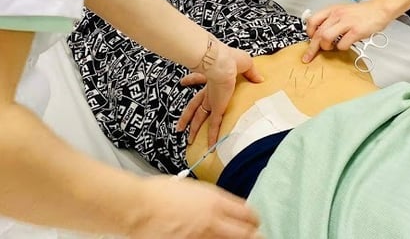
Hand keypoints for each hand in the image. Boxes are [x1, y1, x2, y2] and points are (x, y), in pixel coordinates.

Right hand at [128, 176, 262, 238]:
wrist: (138, 208)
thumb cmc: (162, 193)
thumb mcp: (196, 189)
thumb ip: (216, 200)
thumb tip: (231, 209)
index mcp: (215, 201)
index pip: (247, 213)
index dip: (255, 220)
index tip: (256, 222)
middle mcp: (212, 221)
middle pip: (245, 234)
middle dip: (254, 236)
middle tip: (258, 236)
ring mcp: (200, 238)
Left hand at [177, 44, 262, 146]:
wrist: (225, 63)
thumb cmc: (233, 60)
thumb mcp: (246, 64)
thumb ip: (252, 73)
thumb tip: (260, 79)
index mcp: (214, 77)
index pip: (199, 79)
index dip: (191, 80)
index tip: (183, 82)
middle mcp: (210, 90)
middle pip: (195, 104)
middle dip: (187, 115)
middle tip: (180, 126)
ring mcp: (212, 100)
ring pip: (199, 117)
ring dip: (193, 128)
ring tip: (189, 140)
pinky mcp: (216, 108)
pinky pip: (214, 125)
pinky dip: (213, 136)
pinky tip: (211, 147)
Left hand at [302, 1, 391, 62]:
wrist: (379, 9)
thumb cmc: (361, 13)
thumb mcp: (342, 11)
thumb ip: (331, 20)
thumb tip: (320, 34)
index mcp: (333, 10)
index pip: (312, 20)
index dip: (309, 32)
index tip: (310, 40)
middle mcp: (337, 15)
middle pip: (318, 33)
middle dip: (312, 48)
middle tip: (309, 56)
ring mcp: (347, 22)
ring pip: (326, 38)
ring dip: (326, 47)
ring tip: (331, 48)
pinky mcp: (356, 31)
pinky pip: (342, 44)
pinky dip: (341, 48)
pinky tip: (345, 45)